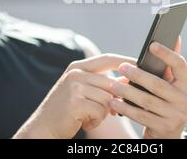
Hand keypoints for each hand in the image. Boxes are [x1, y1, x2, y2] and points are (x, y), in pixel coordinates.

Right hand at [13, 54, 135, 138]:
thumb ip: (103, 83)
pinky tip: (84, 122)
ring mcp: (74, 87)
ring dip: (102, 113)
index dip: (126, 61)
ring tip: (88, 117)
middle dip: (115, 100)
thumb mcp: (83, 92)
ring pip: (108, 99)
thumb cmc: (67, 111)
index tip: (142, 64)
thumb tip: (129, 78)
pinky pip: (101, 111)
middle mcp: (75, 73)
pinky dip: (96, 121)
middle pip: (111, 83)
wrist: (43, 128)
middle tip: (110, 112)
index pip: (108, 59)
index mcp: (78, 67)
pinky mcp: (75, 102)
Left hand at [108, 36, 186, 138]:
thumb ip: (171, 63)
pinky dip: (126, 108)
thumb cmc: (166, 100)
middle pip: (158, 84)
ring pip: (147, 101)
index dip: (167, 54)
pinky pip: (141, 116)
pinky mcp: (164, 128)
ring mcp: (177, 116)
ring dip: (127, 92)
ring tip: (112, 85)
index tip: (152, 45)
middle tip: (121, 66)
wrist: (167, 133)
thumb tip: (176, 37)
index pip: (180, 65)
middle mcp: (186, 101)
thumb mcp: (172, 84)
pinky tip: (114, 102)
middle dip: (138, 75)